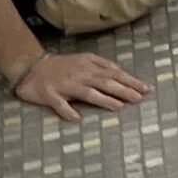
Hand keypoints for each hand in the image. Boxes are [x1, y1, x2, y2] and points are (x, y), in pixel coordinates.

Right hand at [12, 50, 150, 120]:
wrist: (32, 66)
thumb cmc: (62, 65)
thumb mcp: (85, 59)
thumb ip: (102, 64)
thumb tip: (120, 71)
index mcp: (89, 67)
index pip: (114, 74)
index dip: (130, 81)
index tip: (145, 89)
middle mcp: (80, 76)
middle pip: (105, 83)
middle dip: (124, 90)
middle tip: (139, 98)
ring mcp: (65, 86)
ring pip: (87, 93)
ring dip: (104, 100)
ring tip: (118, 107)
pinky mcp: (50, 95)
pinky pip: (59, 105)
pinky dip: (67, 111)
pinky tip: (77, 118)